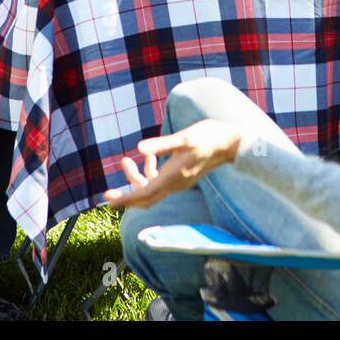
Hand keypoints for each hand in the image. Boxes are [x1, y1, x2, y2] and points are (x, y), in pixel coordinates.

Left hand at [102, 119, 242, 208]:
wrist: (232, 143)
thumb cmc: (208, 137)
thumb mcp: (183, 138)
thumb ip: (161, 145)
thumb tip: (139, 149)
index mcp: (173, 177)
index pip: (144, 194)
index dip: (125, 200)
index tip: (108, 202)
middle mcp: (176, 184)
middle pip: (146, 197)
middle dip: (126, 195)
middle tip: (107, 193)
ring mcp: (180, 182)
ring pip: (153, 188)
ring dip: (136, 178)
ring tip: (124, 160)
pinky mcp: (184, 176)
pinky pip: (161, 181)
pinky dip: (150, 173)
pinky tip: (147, 157)